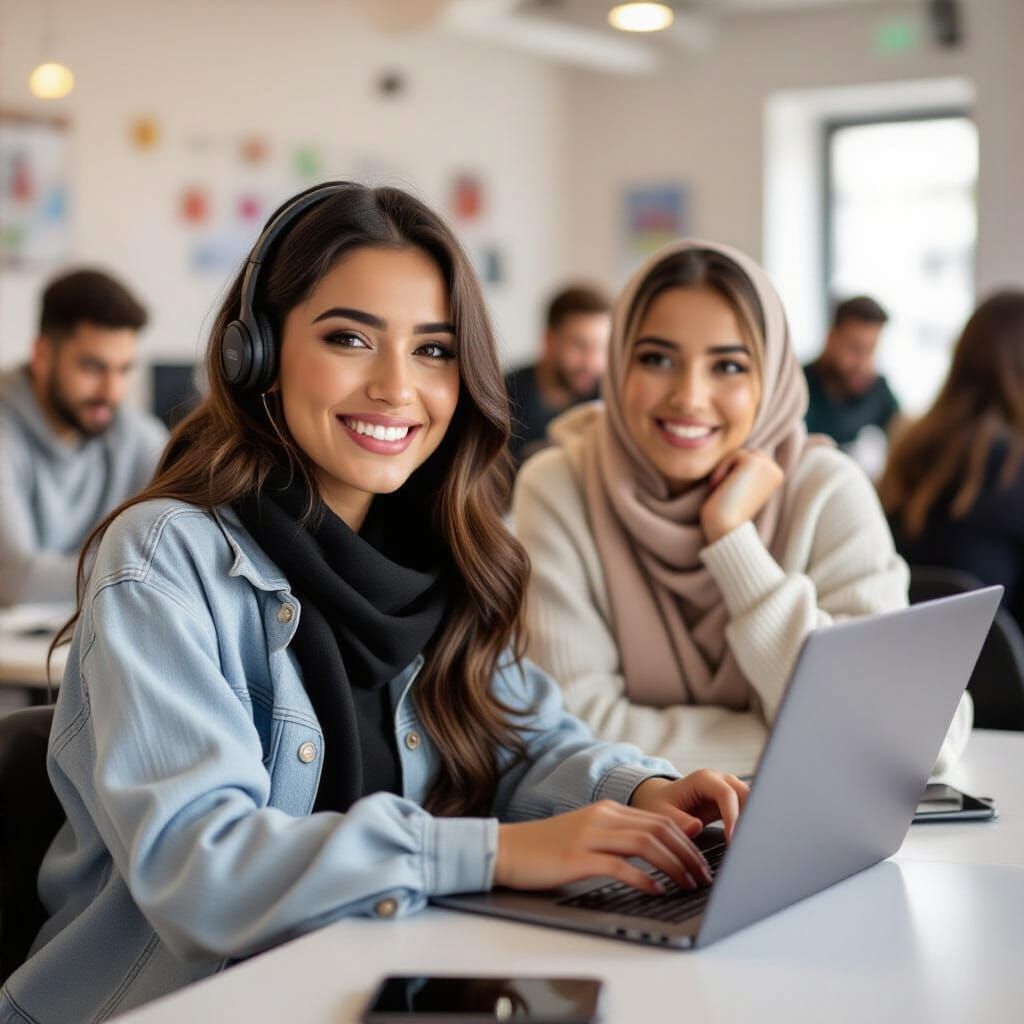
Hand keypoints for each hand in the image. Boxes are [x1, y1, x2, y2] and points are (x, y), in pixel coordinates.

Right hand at [494, 799, 713, 895]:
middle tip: (705, 876)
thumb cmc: (548, 848)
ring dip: (673, 865)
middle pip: (658, 829)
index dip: (687, 839)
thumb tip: (659, 849)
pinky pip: (619, 866)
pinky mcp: (577, 858)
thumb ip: (620, 836)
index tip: (704, 859)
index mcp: (608, 810)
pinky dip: (643, 878)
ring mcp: (589, 836)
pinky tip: (656, 890)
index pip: (659, 818)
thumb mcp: (588, 833)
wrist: (506, 849)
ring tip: (689, 884)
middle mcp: (602, 817)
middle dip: (688, 853)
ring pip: (645, 844)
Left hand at [629, 770, 749, 841]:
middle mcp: (721, 779)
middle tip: (748, 845)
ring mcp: (730, 788)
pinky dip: (750, 824)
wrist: (661, 799)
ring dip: (753, 821)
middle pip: (746, 795)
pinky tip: (749, 842)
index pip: (726, 794)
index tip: (733, 840)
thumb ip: (678, 821)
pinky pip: (749, 810)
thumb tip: (697, 827)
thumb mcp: (662, 813)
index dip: (733, 816)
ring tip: (750, 846)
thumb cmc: (661, 805)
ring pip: (752, 801)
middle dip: (749, 818)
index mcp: (703, 779)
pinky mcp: (734, 801)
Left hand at [700, 450, 783, 543]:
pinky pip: (734, 454)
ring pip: (740, 453)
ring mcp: (767, 465)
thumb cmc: (726, 513)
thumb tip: (736, 456)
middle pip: (747, 453)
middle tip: (723, 490)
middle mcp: (775, 470)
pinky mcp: (755, 462)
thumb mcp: (739, 490)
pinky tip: (718, 486)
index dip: (735, 473)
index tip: (729, 493)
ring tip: (720, 488)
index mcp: (774, 477)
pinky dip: (722, 468)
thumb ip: (743, 473)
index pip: (751, 460)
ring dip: (726, 469)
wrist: (727, 528)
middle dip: (732, 468)